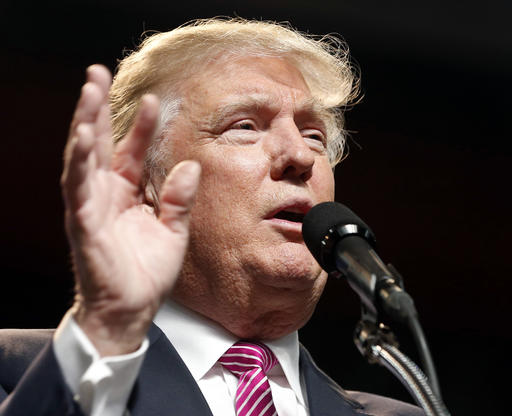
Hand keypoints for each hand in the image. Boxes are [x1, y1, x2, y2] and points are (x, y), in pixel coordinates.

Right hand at [61, 65, 199, 355]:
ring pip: (83, 157)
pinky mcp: (83, 224)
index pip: (132, 151)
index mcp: (126, 195)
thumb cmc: (147, 273)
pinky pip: (78, 189)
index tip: (155, 100)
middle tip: (97, 72)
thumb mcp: (173, 231)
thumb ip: (179, 199)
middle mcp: (105, 195)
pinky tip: (81, 136)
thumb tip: (191, 166)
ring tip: (88, 90)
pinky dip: (79, 162)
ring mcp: (91, 207)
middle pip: (100, 143)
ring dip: (84, 123)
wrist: (132, 310)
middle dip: (97, 108)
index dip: (142, 126)